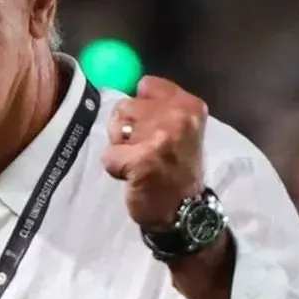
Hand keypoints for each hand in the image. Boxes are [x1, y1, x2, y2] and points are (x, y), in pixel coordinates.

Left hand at [102, 76, 207, 228]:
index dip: (140, 107)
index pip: (146, 85)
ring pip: (115, 129)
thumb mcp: (181, 130)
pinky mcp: (141, 160)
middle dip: (127, 130)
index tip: (150, 128)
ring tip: (140, 164)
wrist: (185, 213)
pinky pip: (109, 155)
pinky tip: (133, 178)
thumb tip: (134, 86)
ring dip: (120, 148)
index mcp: (189, 106)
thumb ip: (159, 107)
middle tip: (146, 152)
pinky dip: (115, 168)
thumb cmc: (177, 170)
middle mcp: (178, 117)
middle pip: (125, 106)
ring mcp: (161, 138)